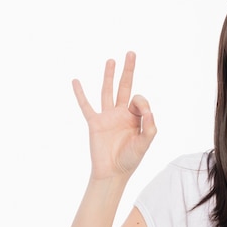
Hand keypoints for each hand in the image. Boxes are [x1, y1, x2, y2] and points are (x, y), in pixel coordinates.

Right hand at [72, 52, 156, 179]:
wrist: (112, 173)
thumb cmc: (130, 160)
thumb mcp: (146, 143)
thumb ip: (150, 126)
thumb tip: (147, 109)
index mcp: (135, 117)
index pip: (139, 99)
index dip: (142, 102)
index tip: (144, 113)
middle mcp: (121, 114)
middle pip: (125, 86)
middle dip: (128, 70)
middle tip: (131, 53)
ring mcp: (107, 117)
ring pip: (107, 91)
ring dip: (109, 76)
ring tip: (111, 60)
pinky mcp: (94, 123)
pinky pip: (86, 105)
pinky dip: (80, 94)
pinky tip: (76, 81)